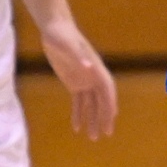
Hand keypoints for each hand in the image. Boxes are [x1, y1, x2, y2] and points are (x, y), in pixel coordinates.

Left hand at [40, 20, 118, 139]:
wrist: (55, 29)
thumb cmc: (62, 35)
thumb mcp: (67, 45)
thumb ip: (78, 56)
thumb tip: (89, 66)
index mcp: (96, 69)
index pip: (107, 90)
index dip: (110, 105)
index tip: (111, 119)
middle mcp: (94, 77)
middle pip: (102, 101)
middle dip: (104, 117)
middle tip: (105, 134)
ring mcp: (85, 81)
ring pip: (92, 105)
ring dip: (93, 120)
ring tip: (92, 137)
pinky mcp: (74, 83)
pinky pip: (79, 103)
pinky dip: (79, 115)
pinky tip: (77, 128)